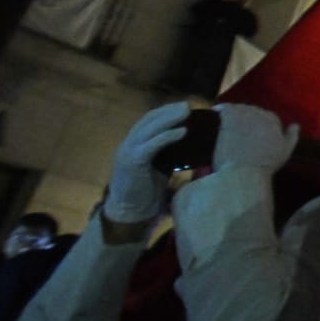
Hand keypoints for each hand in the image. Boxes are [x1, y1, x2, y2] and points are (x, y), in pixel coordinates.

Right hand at [106, 101, 191, 223]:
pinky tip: (182, 132)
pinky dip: (167, 136)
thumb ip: (169, 157)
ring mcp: (127, 152)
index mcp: (133, 146)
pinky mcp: (132, 162)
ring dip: (169, 118)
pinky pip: (151, 144)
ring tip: (187, 112)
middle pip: (148, 120)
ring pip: (149, 128)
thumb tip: (191, 148)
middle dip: (169, 111)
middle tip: (188, 106)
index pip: (148, 121)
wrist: (128, 214)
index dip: (165, 112)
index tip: (183, 107)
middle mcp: (128, 145)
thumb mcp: (159, 170)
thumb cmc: (145, 196)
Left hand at [212, 103, 298, 172]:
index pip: (268, 117)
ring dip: (235, 114)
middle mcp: (260, 113)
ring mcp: (243, 114)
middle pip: (253, 111)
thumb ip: (292, 136)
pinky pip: (224, 108)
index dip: (262, 124)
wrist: (244, 171)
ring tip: (230, 123)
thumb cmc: (266, 164)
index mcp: (274, 120)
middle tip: (242, 129)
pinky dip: (220, 109)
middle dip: (249, 118)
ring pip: (239, 109)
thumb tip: (295, 125)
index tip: (257, 132)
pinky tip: (216, 112)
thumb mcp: (285, 151)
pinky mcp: (228, 118)